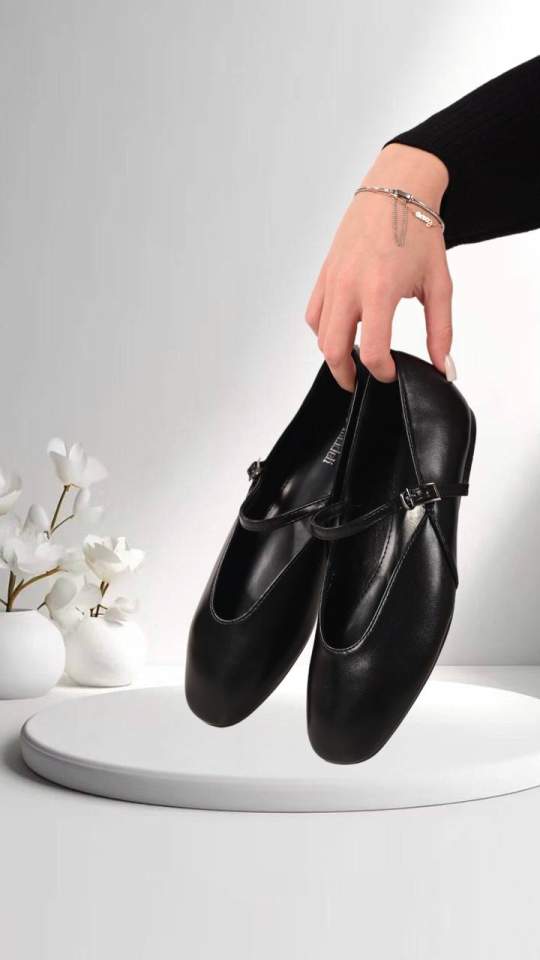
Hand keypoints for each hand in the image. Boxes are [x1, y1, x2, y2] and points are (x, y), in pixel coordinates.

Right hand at [305, 143, 452, 389]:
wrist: (396, 190)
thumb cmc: (419, 231)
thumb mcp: (439, 284)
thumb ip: (441, 331)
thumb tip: (444, 367)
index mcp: (379, 290)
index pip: (371, 350)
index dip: (381, 372)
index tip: (391, 374)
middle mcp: (349, 286)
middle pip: (333, 350)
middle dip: (346, 375)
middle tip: (361, 384)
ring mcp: (332, 279)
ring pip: (319, 334)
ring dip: (333, 354)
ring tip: (351, 360)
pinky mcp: (324, 273)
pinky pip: (314, 313)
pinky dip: (323, 330)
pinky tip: (341, 332)